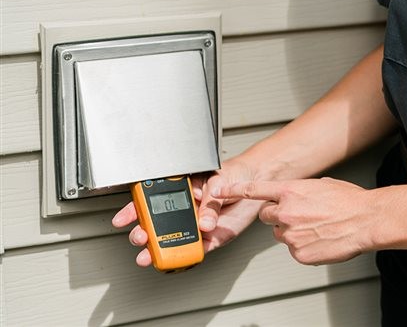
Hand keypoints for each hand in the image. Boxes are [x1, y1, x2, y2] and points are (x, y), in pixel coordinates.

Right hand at [111, 160, 263, 268]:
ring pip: (173, 241)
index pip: (152, 200)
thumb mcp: (219, 180)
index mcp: (182, 190)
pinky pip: (198, 249)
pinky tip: (180, 258)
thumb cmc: (235, 173)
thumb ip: (210, 202)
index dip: (134, 210)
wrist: (259, 180)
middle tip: (140, 237)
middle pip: (157, 225)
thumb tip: (204, 223)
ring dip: (159, 250)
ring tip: (149, 256)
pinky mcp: (212, 237)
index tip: (123, 219)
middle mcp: (186, 210)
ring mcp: (197, 225)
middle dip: (143, 233)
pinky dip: (189, 255)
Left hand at [223, 177, 376, 264]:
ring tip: (317, 228)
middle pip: (267, 215)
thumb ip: (302, 191)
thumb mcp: (323, 185)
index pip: (256, 190)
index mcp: (292, 191)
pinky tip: (321, 239)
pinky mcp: (298, 253)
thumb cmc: (350, 201)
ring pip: (281, 234)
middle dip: (278, 215)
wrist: (366, 220)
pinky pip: (293, 250)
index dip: (235, 190)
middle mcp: (287, 212)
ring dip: (293, 231)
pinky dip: (304, 246)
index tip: (219, 191)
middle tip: (300, 215)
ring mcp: (291, 234)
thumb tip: (297, 196)